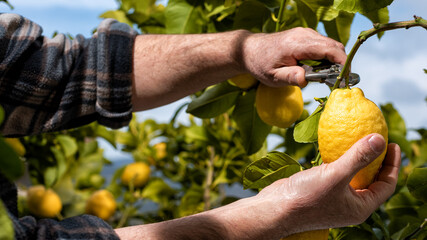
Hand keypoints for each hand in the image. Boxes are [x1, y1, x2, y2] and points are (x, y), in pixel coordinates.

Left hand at [242, 27, 346, 87]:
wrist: (250, 50)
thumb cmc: (260, 64)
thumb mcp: (273, 77)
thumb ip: (290, 77)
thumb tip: (306, 79)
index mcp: (297, 44)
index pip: (329, 49)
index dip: (342, 63)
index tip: (345, 78)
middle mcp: (304, 35)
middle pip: (334, 47)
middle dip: (341, 64)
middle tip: (337, 82)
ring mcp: (306, 33)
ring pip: (331, 46)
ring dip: (333, 61)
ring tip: (325, 77)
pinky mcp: (306, 36)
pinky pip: (323, 45)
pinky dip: (326, 57)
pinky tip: (318, 70)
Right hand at [257, 133, 400, 236]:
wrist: (275, 209)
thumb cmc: (306, 198)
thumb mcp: (335, 175)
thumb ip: (358, 157)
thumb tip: (380, 140)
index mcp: (360, 207)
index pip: (386, 185)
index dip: (393, 164)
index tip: (393, 143)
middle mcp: (350, 204)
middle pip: (372, 180)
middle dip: (377, 160)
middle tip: (379, 139)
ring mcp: (335, 197)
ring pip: (354, 176)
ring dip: (358, 159)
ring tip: (361, 140)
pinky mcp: (321, 190)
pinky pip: (338, 173)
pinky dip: (341, 160)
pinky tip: (337, 147)